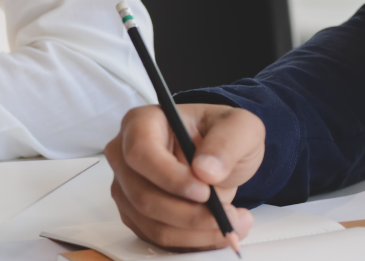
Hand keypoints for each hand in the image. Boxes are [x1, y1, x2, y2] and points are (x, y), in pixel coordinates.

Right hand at [106, 104, 264, 250]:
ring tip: (233, 222)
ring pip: (149, 221)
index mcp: (140, 123)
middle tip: (228, 215)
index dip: (169, 177)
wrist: (217, 157)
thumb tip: (206, 170)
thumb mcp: (241, 128)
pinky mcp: (134, 212)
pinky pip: (156, 236)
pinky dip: (191, 240)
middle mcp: (123, 155)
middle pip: (141, 195)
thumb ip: (227, 143)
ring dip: (194, 231)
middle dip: (188, 213)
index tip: (205, 192)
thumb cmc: (221, 135)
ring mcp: (125, 186)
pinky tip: (216, 230)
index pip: (140, 153)